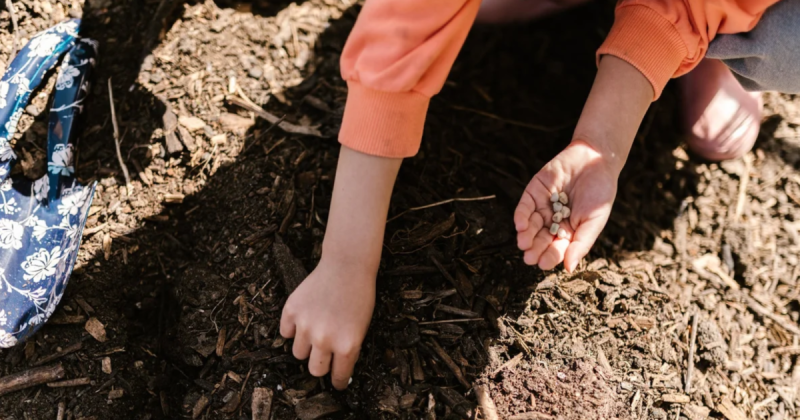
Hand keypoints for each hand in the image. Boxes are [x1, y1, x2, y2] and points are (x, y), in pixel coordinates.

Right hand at [280, 257, 375, 389]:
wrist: (347, 266)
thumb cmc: (359, 296)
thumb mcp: (361, 328)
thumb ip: (347, 349)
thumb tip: (335, 369)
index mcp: (347, 346)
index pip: (338, 377)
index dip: (338, 382)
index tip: (337, 382)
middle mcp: (324, 339)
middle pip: (315, 370)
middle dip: (321, 365)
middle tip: (325, 353)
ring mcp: (306, 325)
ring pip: (298, 353)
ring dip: (306, 346)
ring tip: (315, 330)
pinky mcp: (291, 311)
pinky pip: (285, 332)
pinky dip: (292, 329)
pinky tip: (304, 318)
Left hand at [514, 140, 618, 271]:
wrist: (596, 159)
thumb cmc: (600, 193)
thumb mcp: (594, 221)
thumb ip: (581, 244)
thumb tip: (568, 268)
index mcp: (569, 232)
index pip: (556, 248)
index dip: (549, 256)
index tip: (543, 264)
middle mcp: (553, 221)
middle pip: (541, 239)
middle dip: (535, 248)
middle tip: (529, 258)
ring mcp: (543, 206)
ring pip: (531, 225)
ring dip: (526, 235)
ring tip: (523, 243)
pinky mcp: (534, 191)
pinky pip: (524, 206)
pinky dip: (521, 216)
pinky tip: (521, 226)